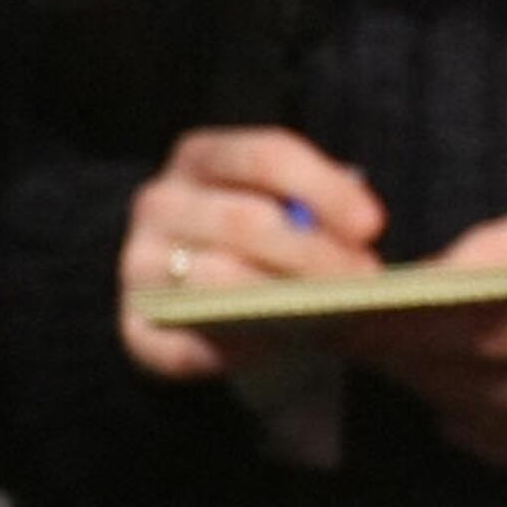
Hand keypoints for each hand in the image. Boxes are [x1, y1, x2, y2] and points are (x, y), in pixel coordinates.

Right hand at [116, 128, 387, 383]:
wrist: (196, 300)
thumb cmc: (260, 247)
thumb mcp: (285, 210)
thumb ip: (319, 211)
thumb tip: (367, 234)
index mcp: (201, 157)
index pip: (266, 156)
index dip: (324, 190)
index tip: (373, 226)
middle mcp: (159, 203)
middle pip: (244, 221)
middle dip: (313, 254)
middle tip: (365, 282)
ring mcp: (138, 266)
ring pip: (216, 281)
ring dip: (282, 302)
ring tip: (333, 315)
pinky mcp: (133, 328)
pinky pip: (186, 346)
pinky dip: (237, 350)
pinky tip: (277, 348)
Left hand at [349, 194, 506, 474]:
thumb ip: (506, 243)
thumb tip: (428, 275)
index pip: (464, 327)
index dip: (398, 322)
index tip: (346, 309)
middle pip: (452, 375)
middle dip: (394, 353)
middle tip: (345, 330)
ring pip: (460, 411)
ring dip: (418, 383)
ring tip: (382, 351)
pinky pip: (484, 442)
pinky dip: (456, 413)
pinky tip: (440, 384)